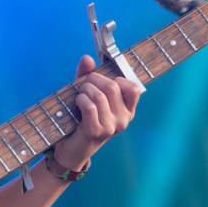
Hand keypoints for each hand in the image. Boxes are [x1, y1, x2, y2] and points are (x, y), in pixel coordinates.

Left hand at [54, 55, 142, 169]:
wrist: (73, 148)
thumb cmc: (83, 118)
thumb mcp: (89, 95)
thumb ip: (89, 76)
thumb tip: (87, 58)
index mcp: (128, 110)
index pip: (134, 88)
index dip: (117, 79)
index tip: (103, 81)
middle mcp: (124, 119)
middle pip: (112, 87)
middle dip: (94, 79)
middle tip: (85, 84)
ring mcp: (111, 127)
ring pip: (100, 96)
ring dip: (85, 90)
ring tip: (80, 94)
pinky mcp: (96, 132)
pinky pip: (90, 107)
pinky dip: (81, 99)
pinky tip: (77, 102)